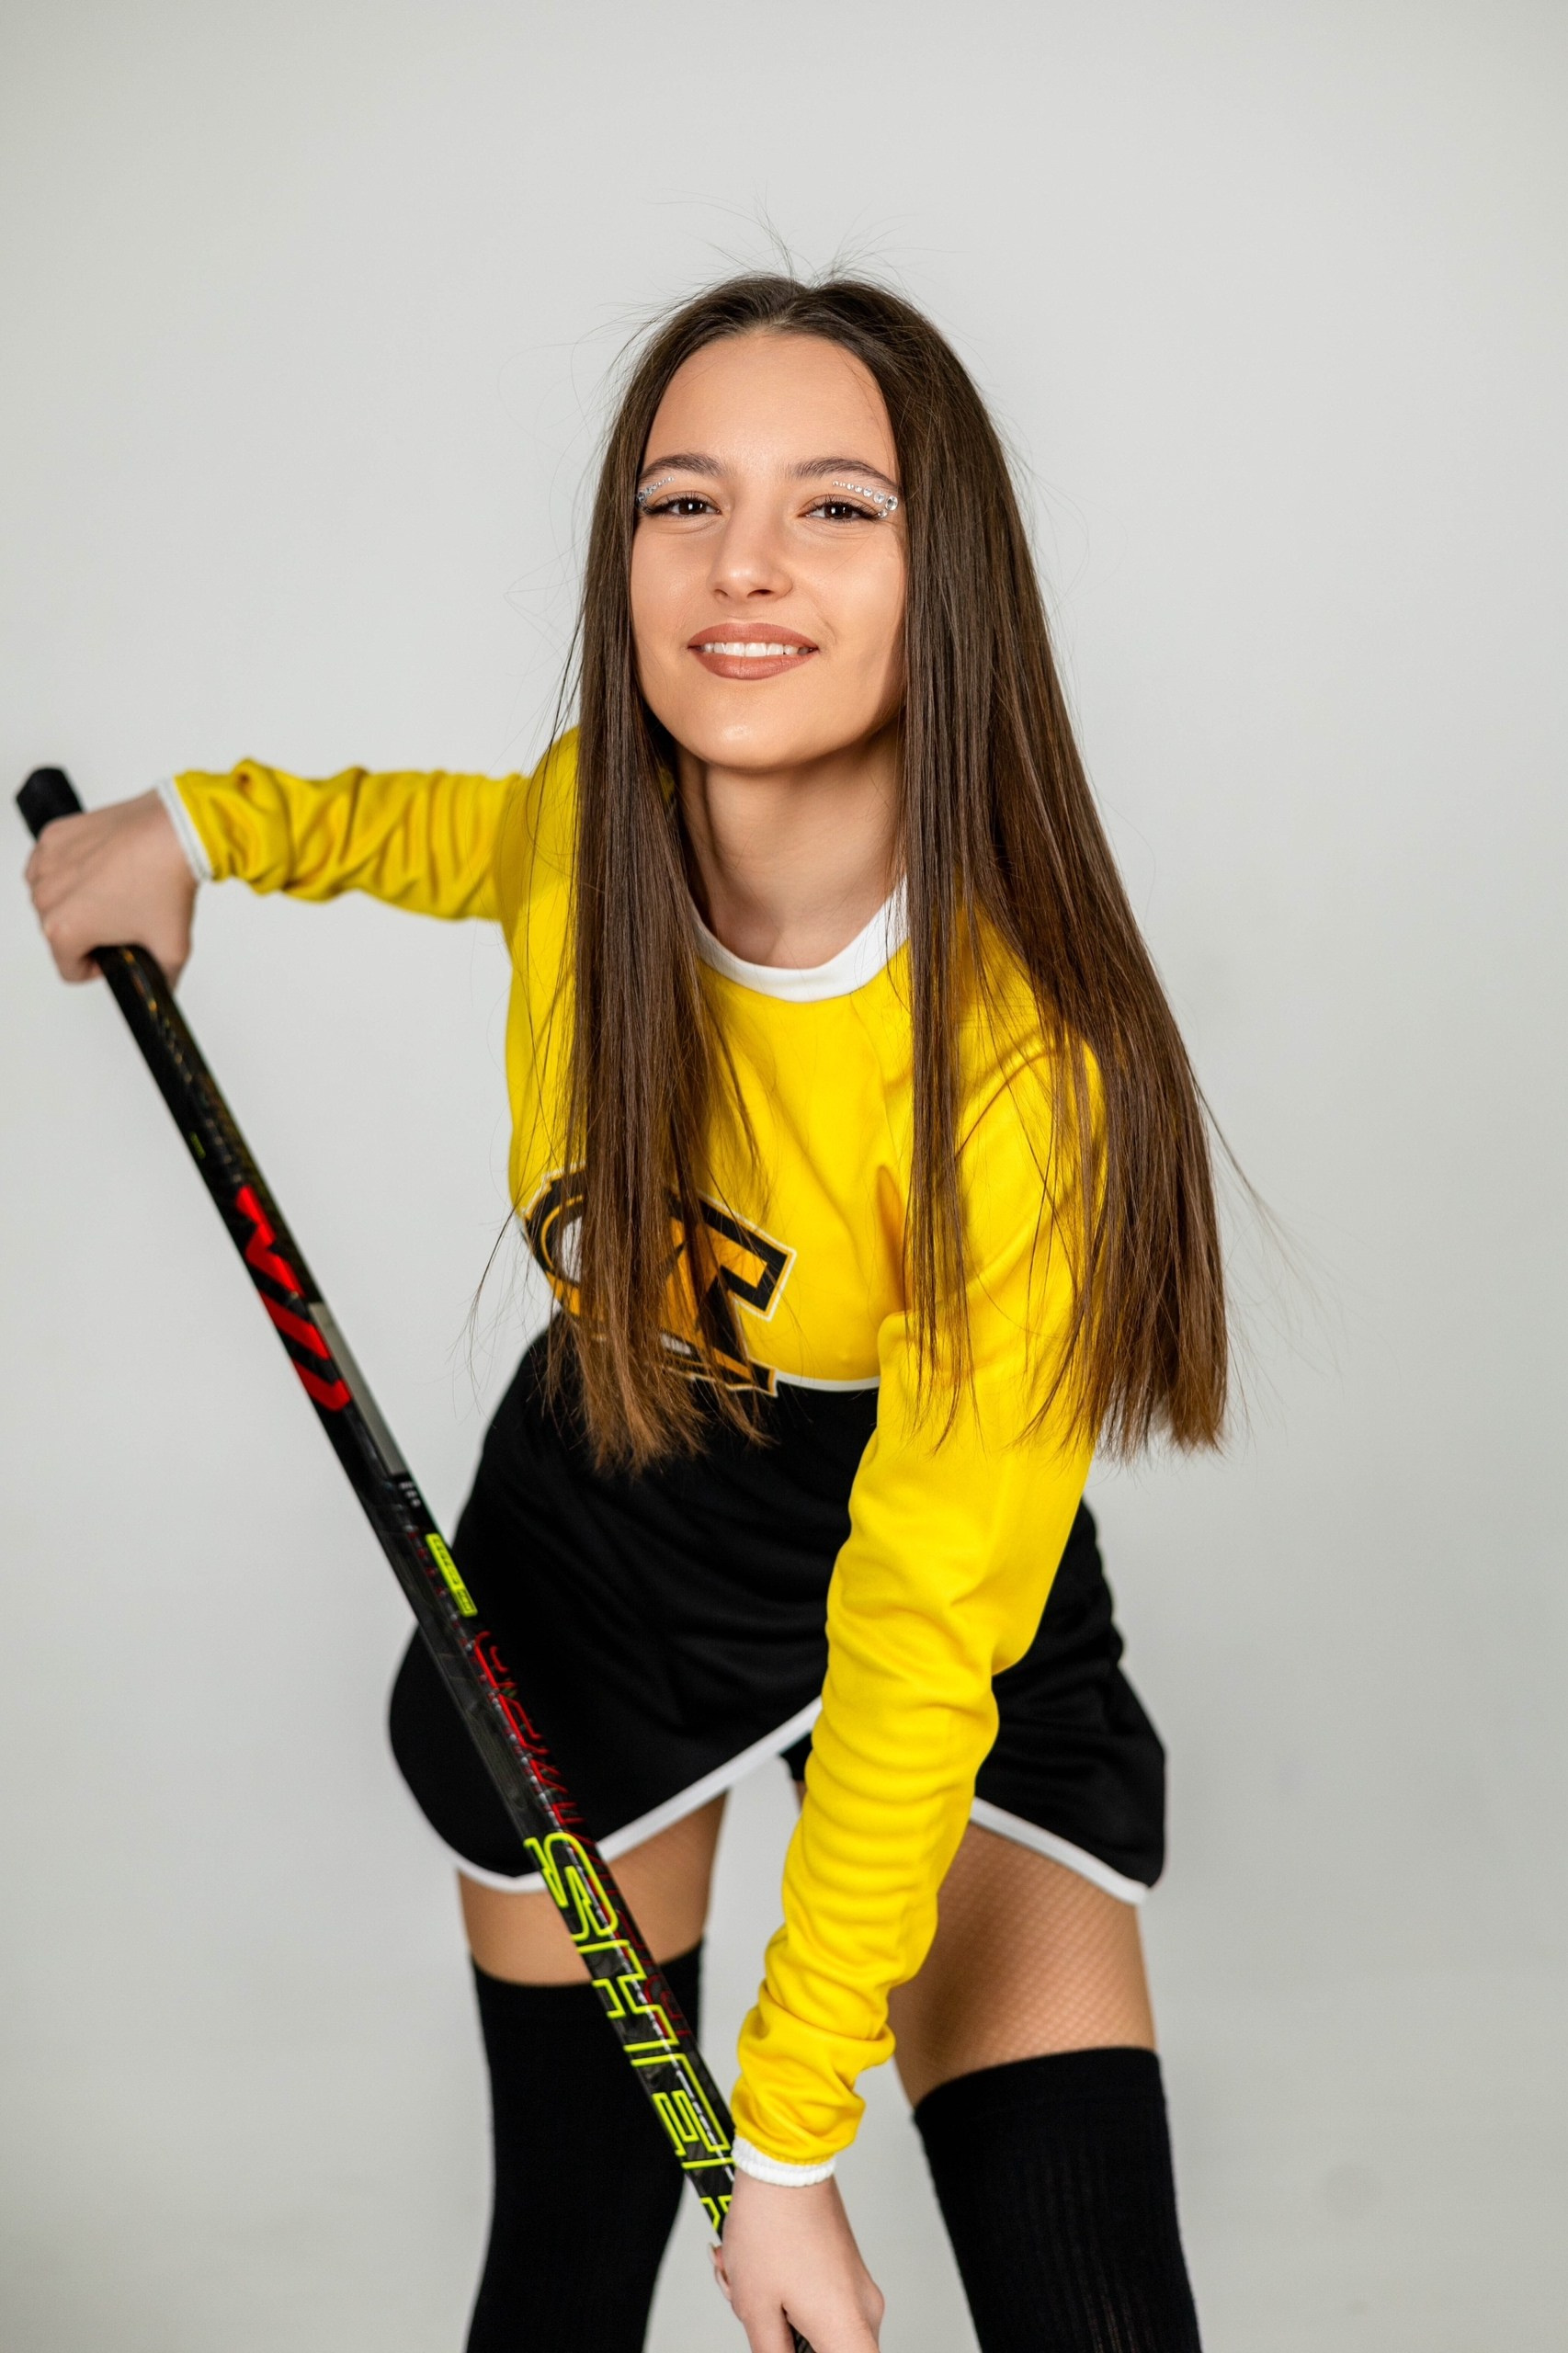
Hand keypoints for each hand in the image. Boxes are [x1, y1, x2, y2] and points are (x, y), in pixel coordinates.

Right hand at [25, 788, 197, 983]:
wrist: (174, 832)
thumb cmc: (167, 881)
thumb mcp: (172, 949)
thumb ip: (161, 981)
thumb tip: (159, 990)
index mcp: (63, 930)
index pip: (70, 971)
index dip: (99, 968)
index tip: (118, 950)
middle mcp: (46, 896)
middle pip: (60, 934)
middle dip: (90, 932)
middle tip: (124, 917)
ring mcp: (46, 863)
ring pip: (53, 901)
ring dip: (78, 902)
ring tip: (116, 891)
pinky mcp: (53, 837)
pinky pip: (52, 868)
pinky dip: (72, 871)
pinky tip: (102, 869)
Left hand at [712, 2170, 883, 2351]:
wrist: (783, 2162)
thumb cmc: (771, 2225)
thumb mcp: (756, 2307)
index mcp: (847, 2329)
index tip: (788, 2352)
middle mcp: (864, 2311)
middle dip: (783, 2343)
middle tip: (753, 2319)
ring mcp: (858, 2287)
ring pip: (818, 2328)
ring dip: (777, 2318)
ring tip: (743, 2287)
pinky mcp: (845, 2267)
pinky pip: (819, 2301)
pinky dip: (785, 2297)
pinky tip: (754, 2274)